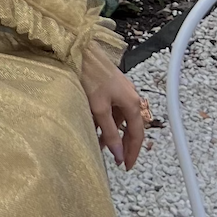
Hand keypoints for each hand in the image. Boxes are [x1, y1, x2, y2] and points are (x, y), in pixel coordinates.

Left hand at [79, 43, 147, 169]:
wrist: (80, 50)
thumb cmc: (90, 75)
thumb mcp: (99, 108)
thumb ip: (110, 132)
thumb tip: (118, 153)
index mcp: (132, 103)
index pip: (137, 134)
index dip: (133, 152)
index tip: (127, 165)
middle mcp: (130, 97)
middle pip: (130, 127)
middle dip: (123, 144)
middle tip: (115, 159)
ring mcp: (121, 91)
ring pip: (119, 118)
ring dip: (112, 132)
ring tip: (100, 144)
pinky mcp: (110, 86)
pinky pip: (112, 109)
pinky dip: (106, 120)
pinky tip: (94, 126)